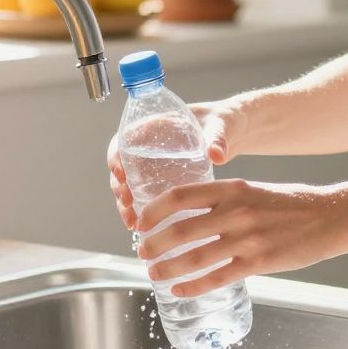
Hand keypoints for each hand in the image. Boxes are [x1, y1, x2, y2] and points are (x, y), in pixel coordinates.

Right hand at [108, 99, 246, 229]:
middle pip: (122, 166)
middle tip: (126, 203)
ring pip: (128, 184)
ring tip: (131, 221)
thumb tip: (216, 155)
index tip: (120, 173)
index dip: (116, 156)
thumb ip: (217, 138)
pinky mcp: (162, 179)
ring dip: (125, 202)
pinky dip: (137, 209)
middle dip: (119, 186)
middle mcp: (148, 146)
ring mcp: (153, 164)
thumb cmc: (221, 123)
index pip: (124, 139)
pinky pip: (141, 193)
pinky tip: (139, 225)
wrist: (231, 132)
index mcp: (155, 126)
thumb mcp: (219, 127)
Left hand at [133, 179, 347, 296]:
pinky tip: (179, 290)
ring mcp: (247, 239)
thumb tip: (189, 216)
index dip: (153, 210)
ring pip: (194, 258)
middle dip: (153, 244)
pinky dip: (193, 287)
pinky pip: (217, 278)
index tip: (140, 220)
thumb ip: (223, 201)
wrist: (331, 217)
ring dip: (167, 268)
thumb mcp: (253, 190)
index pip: (180, 196)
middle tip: (141, 252)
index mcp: (232, 188)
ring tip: (153, 273)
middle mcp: (236, 212)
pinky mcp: (259, 263)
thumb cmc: (291, 204)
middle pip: (180, 230)